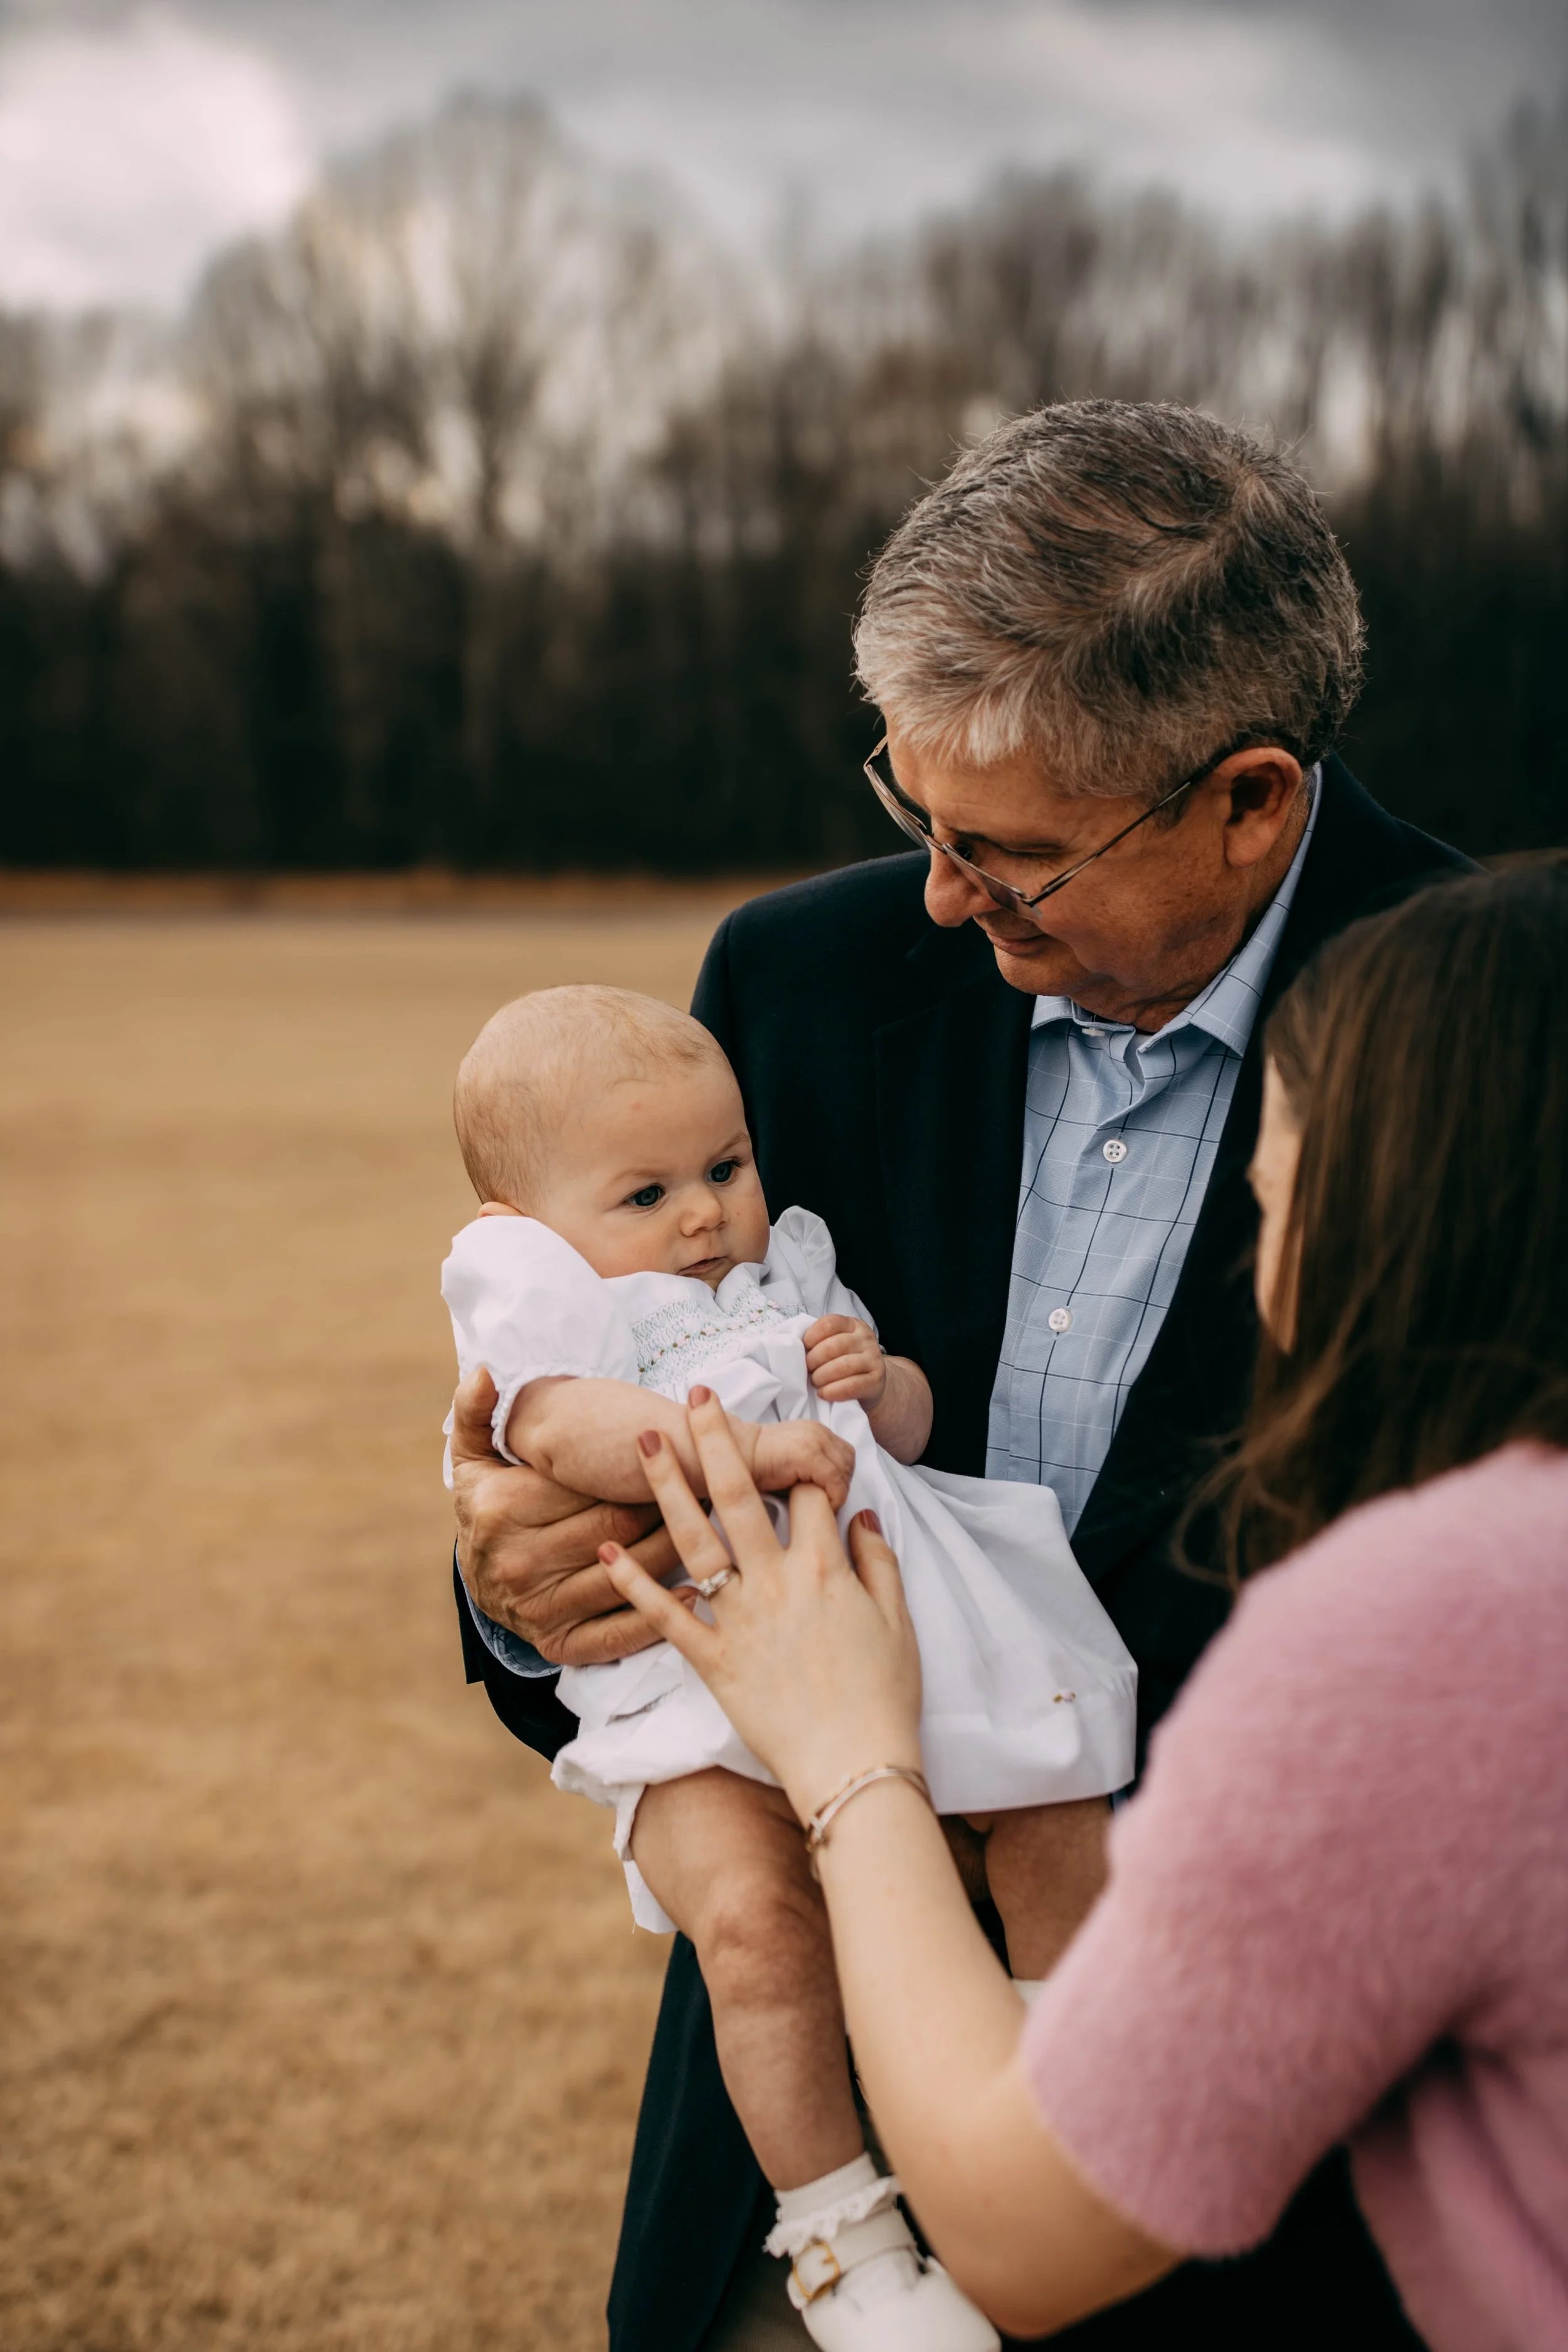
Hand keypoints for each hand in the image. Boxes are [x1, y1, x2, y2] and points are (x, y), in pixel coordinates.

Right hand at [450, 1367, 680, 1665]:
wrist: (477, 1575)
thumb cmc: (489, 1501)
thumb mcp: (473, 1454)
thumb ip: (476, 1410)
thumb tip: (484, 1372)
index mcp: (502, 1508)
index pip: (587, 1483)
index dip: (635, 1466)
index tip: (670, 1447)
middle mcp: (517, 1562)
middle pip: (615, 1526)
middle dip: (663, 1503)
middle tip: (706, 1484)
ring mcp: (537, 1608)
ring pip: (627, 1575)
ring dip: (674, 1549)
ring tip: (711, 1524)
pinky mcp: (557, 1643)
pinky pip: (613, 1635)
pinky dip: (655, 1618)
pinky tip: (693, 1592)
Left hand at [603, 1390, 922, 1819]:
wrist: (853, 1766)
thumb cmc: (884, 1698)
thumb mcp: (899, 1622)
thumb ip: (879, 1565)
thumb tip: (860, 1518)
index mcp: (826, 1569)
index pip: (808, 1493)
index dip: (799, 1458)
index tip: (784, 1433)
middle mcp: (779, 1582)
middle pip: (742, 1495)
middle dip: (718, 1439)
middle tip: (695, 1396)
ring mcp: (741, 1618)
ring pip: (696, 1539)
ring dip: (668, 1487)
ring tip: (645, 1443)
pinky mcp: (713, 1658)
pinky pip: (666, 1613)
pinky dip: (634, 1582)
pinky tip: (607, 1551)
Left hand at [804, 1314, 886, 1408]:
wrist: (871, 1384)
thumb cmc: (843, 1362)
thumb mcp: (834, 1345)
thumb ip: (819, 1340)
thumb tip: (793, 1346)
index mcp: (852, 1325)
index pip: (829, 1323)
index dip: (811, 1336)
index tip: (804, 1348)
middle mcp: (865, 1338)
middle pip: (833, 1346)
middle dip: (813, 1361)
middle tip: (807, 1370)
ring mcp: (873, 1358)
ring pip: (842, 1366)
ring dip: (822, 1377)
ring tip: (815, 1383)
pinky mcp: (876, 1380)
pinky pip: (852, 1385)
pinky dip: (833, 1391)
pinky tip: (824, 1393)